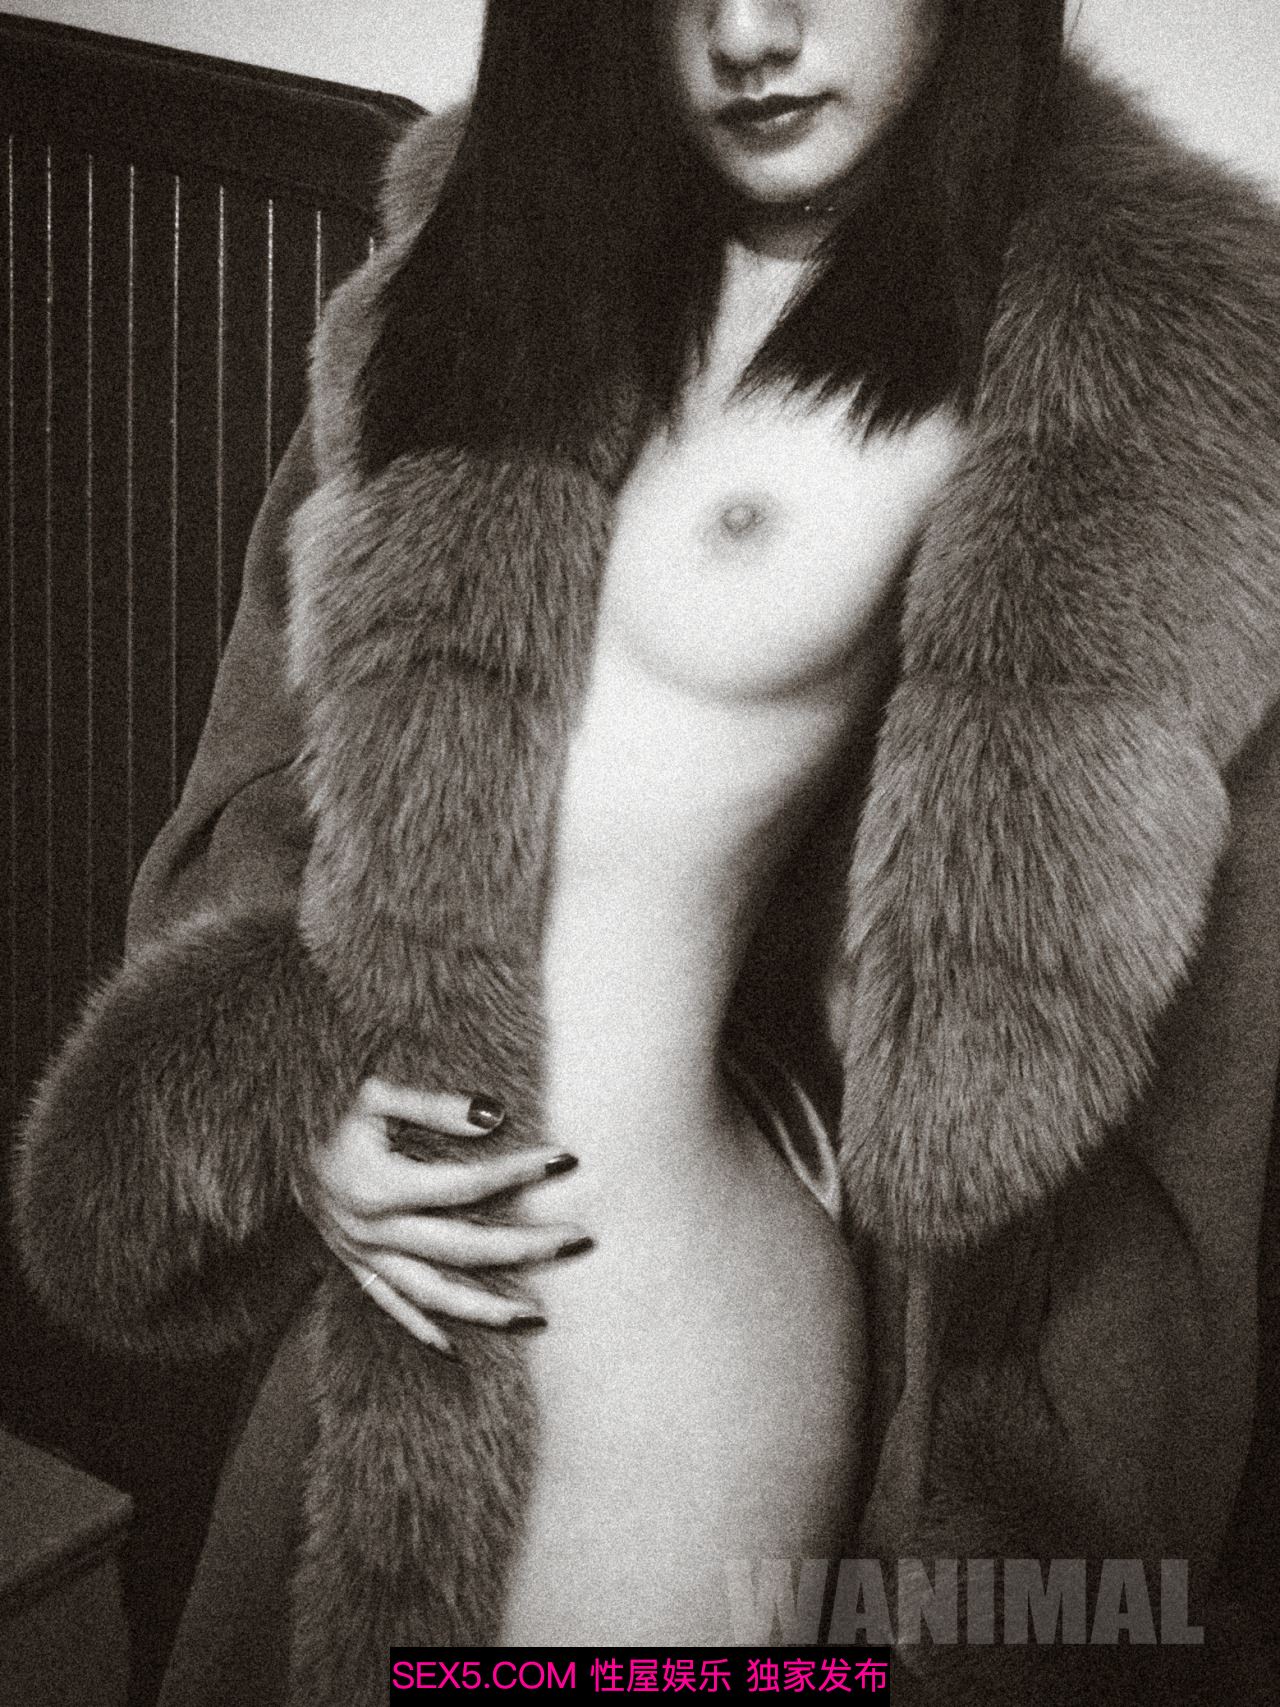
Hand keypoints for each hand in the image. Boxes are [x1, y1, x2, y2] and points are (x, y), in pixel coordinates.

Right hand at [295, 1076, 591, 1354]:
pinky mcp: (349, 1264)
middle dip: (526, 1246)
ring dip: (487, 1310)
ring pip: (433, 1295)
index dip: (519, 1172)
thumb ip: (434, 1106)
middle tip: (580, 1240)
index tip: (566, 1159)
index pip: (467, 1185)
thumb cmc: (321, 1103)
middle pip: (464, 1248)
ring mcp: (359, 1254)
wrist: (260, 1134)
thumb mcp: (373, 1092)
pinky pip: (389, 1306)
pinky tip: (456, 1350)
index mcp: (379, 1187)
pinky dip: (421, 1330)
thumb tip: (496, 1116)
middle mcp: (371, 1230)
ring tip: (539, 1318)